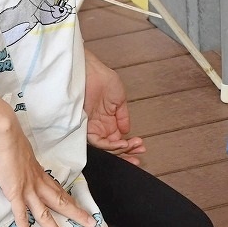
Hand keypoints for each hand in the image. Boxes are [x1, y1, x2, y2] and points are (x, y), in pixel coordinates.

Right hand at [0, 117, 96, 226]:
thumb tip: (26, 168)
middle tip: (90, 224)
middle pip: (61, 202)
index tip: (81, 209)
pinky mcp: (15, 192)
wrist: (6, 134)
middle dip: (76, 215)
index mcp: (41, 174)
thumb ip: (27, 166)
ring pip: (46, 214)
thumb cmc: (13, 142)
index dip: (71, 201)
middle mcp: (39, 183)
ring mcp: (28, 189)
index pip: (60, 191)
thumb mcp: (25, 155)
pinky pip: (22, 215)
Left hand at [84, 50, 145, 164]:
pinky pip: (97, 142)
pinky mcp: (86, 128)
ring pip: (106, 148)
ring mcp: (93, 129)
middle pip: (113, 147)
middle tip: (139, 153)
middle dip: (127, 153)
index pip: (119, 140)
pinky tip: (122, 143)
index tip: (141, 147)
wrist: (91, 72)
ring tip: (132, 145)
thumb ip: (122, 117)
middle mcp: (100, 128)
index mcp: (108, 122)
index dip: (130, 146)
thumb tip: (127, 131)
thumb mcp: (119, 100)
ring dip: (121, 149)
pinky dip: (110, 145)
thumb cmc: (103, 80)